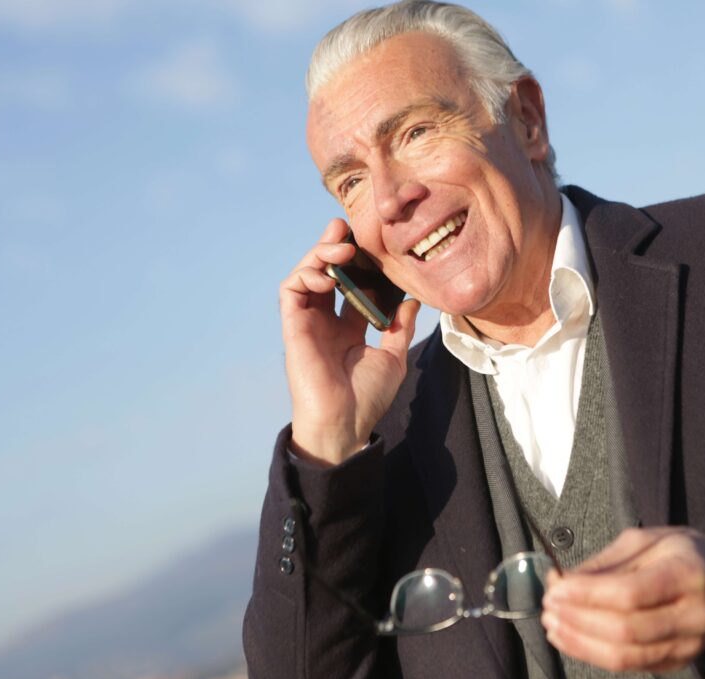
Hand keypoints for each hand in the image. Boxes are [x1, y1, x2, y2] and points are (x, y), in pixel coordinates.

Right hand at [279, 218, 419, 465]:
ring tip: (342, 247)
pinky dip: (306, 274)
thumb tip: (412, 300)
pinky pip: (292, 290)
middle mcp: (326, 321)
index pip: (350, 284)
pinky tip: (328, 274)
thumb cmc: (367, 398)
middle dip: (333, 246)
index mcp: (347, 328)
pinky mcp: (294, 327)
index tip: (370, 241)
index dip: (357, 261)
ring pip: (306, 274)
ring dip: (319, 254)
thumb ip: (400, 328)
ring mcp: (308, 322)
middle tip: (347, 228)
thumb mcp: (393, 358)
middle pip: (325, 272)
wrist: (346, 424)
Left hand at [541, 527, 704, 672]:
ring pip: (626, 655)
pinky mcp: (679, 662)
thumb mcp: (647, 539)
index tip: (556, 589)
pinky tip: (571, 639)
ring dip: (581, 643)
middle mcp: (695, 614)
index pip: (632, 592)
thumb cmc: (681, 553)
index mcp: (689, 573)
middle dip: (579, 620)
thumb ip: (605, 562)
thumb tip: (561, 582)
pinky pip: (631, 665)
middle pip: (627, 629)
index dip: (588, 595)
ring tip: (553, 626)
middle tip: (549, 607)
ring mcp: (689, 644)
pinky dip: (594, 654)